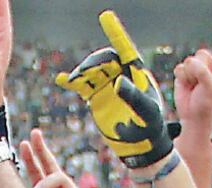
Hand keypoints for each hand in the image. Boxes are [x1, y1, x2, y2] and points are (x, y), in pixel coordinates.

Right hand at [55, 11, 171, 168]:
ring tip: (74, 80)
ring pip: (91, 72)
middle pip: (104, 60)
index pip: (124, 49)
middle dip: (93, 62)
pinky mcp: (97, 100)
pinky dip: (72, 83)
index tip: (105, 17)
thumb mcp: (146, 112)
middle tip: (84, 73)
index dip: (115, 33)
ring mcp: (108, 88)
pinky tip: (61, 79)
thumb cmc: (150, 128)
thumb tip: (117, 82)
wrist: (141, 147)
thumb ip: (133, 96)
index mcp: (136, 74)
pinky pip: (82, 88)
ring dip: (82, 72)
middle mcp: (121, 76)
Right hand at [173, 17, 211, 130]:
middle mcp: (209, 66)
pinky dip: (181, 77)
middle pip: (201, 54)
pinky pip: (179, 68)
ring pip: (189, 61)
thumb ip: (202, 71)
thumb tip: (190, 63)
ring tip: (194, 87)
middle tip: (201, 83)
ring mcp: (196, 70)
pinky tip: (186, 85)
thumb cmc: (207, 104)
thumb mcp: (210, 87)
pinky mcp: (184, 75)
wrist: (193, 117)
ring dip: (190, 75)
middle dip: (199, 69)